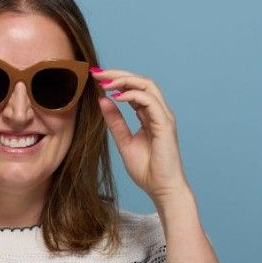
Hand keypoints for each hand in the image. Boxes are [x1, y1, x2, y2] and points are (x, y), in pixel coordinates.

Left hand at [92, 68, 190, 203]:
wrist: (161, 188)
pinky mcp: (165, 124)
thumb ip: (115, 122)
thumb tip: (102, 101)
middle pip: (141, 81)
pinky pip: (150, 101)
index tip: (96, 78)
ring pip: (147, 85)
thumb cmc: (147, 169)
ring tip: (105, 82)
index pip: (134, 89)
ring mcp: (163, 116)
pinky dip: (133, 94)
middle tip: (97, 74)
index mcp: (149, 115)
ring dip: (125, 80)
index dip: (116, 80)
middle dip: (118, 74)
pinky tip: (117, 96)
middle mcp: (158, 112)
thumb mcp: (124, 142)